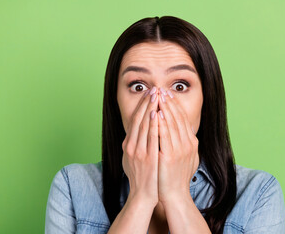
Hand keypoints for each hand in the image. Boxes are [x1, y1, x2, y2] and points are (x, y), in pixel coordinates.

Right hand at [121, 87, 159, 206]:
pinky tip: (156, 113)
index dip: (141, 106)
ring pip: (143, 125)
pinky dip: (153, 124)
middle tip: (153, 89)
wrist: (142, 195)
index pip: (134, 121)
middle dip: (146, 103)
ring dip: (150, 108)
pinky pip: (150, 137)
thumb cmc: (141, 177)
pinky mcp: (147, 157)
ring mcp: (138, 151)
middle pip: (138, 119)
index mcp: (128, 145)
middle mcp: (130, 146)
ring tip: (156, 95)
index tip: (148, 94)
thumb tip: (140, 132)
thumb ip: (135, 144)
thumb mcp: (132, 159)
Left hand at [157, 88, 199, 203]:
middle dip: (169, 102)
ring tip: (158, 96)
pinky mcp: (170, 156)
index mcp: (191, 143)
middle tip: (162, 90)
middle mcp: (188, 144)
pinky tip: (155, 113)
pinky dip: (160, 123)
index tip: (168, 95)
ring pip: (171, 123)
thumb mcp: (186, 157)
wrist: (175, 195)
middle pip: (178, 118)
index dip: (175, 105)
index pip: (183, 119)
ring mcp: (180, 150)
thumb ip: (183, 143)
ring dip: (164, 108)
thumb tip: (181, 132)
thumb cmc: (176, 176)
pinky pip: (164, 135)